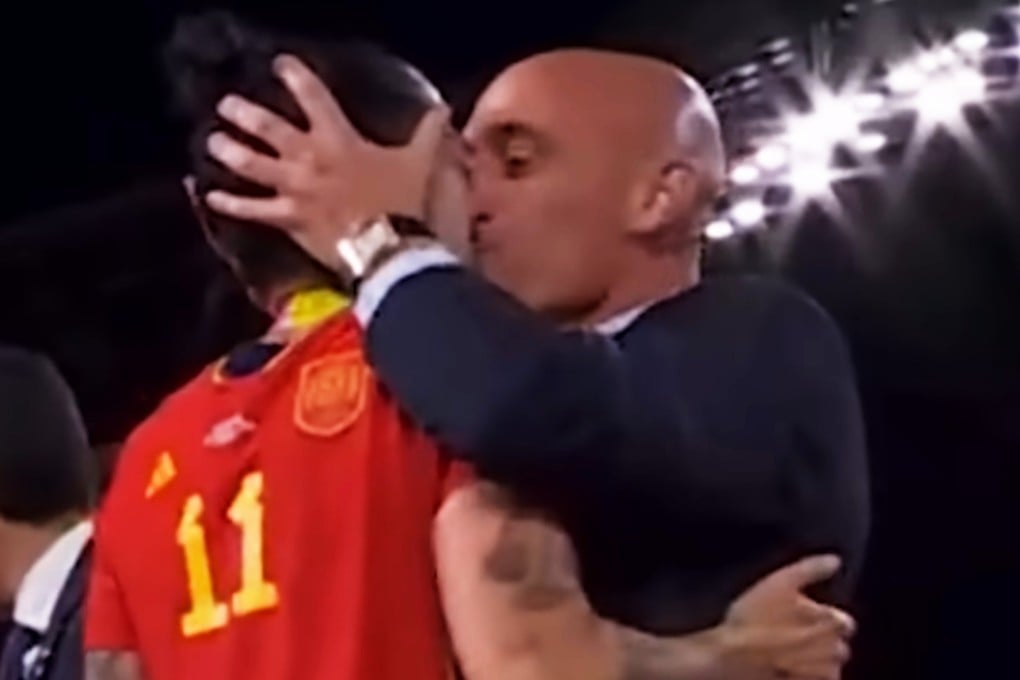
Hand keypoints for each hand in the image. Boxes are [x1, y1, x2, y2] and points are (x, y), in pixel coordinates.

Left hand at [203, 54, 448, 270]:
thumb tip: (442, 112)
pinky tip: (212, 197)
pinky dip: (231, 205)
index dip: (296, 78)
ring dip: (231, 151)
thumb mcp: (422, 163)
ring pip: (252, 165)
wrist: (390, 249)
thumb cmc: (406, 204)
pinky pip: (253, 210)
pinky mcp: (289, 219)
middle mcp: (310, 158)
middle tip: (227, 105)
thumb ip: (429, 135)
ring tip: (215, 141)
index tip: (281, 66)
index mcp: (340, 139)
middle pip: (270, 129)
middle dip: (246, 114)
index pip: (315, 98)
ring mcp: (295, 189)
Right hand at [713, 555, 854, 679]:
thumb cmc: (755, 619)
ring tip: (786, 656)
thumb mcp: (780, 582)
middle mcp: (835, 653)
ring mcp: (820, 678)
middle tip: (792, 635)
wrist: (733, 660)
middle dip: (821, 643)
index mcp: (834, 624)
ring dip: (813, 664)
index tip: (803, 617)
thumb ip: (811, 569)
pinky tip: (783, 671)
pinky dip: (802, 677)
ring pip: (826, 670)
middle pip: (837, 648)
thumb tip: (835, 560)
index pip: (844, 623)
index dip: (824, 618)